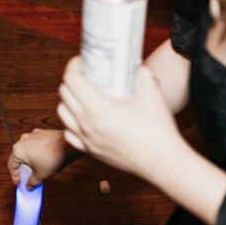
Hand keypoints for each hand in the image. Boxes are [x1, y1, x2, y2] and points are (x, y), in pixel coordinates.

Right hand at [7, 128, 77, 187]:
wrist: (68, 147)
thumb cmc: (53, 158)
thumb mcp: (41, 175)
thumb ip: (32, 182)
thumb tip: (29, 185)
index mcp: (18, 150)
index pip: (12, 165)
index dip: (15, 176)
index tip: (19, 182)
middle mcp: (23, 140)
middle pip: (18, 156)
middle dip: (23, 168)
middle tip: (27, 177)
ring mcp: (32, 135)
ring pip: (27, 149)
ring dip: (30, 159)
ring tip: (37, 168)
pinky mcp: (41, 133)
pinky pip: (35, 144)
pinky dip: (37, 152)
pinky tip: (43, 159)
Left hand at [57, 56, 181, 181]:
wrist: (163, 162)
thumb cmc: (158, 130)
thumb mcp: (151, 92)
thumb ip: (142, 73)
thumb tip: (135, 65)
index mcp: (97, 107)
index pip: (72, 79)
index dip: (74, 66)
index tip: (82, 62)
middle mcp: (86, 123)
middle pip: (64, 94)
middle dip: (71, 80)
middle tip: (84, 75)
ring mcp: (86, 139)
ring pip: (62, 113)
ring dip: (67, 100)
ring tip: (81, 95)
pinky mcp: (90, 151)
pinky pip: (68, 134)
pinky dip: (70, 123)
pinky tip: (81, 118)